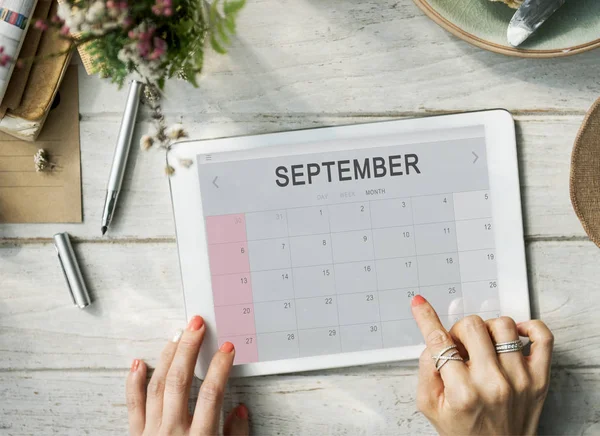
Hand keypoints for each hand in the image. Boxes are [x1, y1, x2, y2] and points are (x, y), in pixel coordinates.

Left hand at [125, 315, 249, 434]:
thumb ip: (236, 435)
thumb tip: (239, 410)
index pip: (211, 395)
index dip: (220, 368)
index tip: (227, 348)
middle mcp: (173, 432)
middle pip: (180, 381)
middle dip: (189, 349)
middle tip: (197, 326)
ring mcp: (151, 433)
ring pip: (158, 386)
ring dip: (168, 357)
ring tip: (177, 336)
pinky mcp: (136, 435)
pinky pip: (134, 405)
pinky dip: (134, 382)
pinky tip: (139, 363)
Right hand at [411, 295, 553, 435]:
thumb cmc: (465, 432)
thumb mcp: (430, 406)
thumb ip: (425, 371)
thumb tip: (432, 340)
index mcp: (462, 392)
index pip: (439, 342)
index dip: (426, 318)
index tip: (420, 304)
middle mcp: (493, 383)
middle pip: (472, 326)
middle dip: (459, 330)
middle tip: (459, 345)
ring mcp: (520, 379)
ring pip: (503, 325)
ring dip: (487, 329)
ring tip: (483, 345)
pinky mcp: (540, 378)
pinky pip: (542, 336)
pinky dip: (529, 327)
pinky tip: (514, 334)